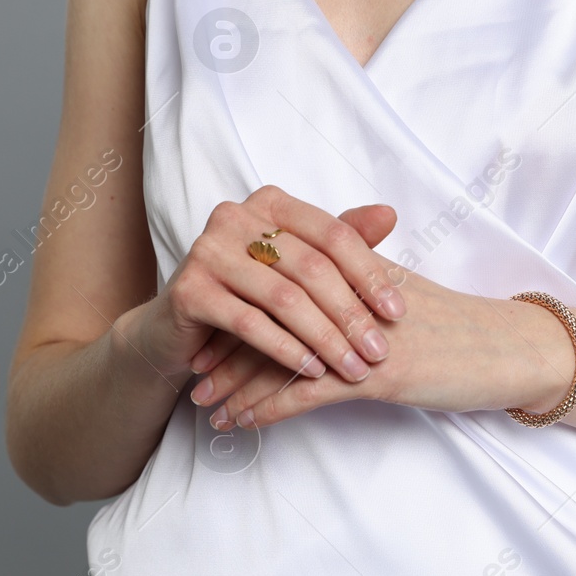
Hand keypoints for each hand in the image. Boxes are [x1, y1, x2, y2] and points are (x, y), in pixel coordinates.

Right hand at [131, 186, 406, 384]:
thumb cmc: (248, 295)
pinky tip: (311, 372)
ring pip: (284, 298)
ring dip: (325, 339)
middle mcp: (235, 217)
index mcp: (270, 203)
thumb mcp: (297, 267)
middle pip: (312, 268)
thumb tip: (390, 215)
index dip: (370, 274)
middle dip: (351, 315)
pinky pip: (249, 324)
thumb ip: (340, 242)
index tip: (397, 313)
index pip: (334, 234)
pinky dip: (286, 350)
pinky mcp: (189, 290)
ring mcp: (207, 250)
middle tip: (378, 352)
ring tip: (352, 367)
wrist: (177, 328)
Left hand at [189, 258, 575, 429]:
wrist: (510, 350)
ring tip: (203, 403)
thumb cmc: (461, 329)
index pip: (282, 283)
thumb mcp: (403, 299)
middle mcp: (350, 296)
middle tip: (191, 367)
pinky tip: (239, 423)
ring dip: (234, 382)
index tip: (210, 326)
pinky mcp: (374, 373)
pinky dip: (263, 408)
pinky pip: (303, 393)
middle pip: (269, 315)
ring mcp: (360, 335)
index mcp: (356, 271)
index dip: (242, 305)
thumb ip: (358, 289)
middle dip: (225, 346)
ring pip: (277, 356)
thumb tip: (319, 300)